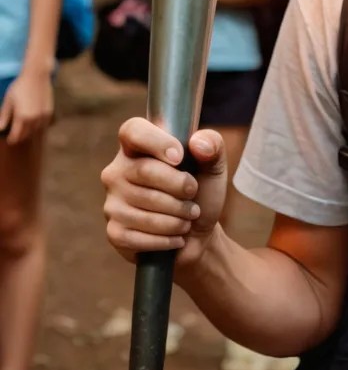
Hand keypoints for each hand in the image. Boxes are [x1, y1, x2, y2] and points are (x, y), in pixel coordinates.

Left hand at [0, 64, 53, 144]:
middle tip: (15, 137)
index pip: (17, 135)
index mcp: (22, 117)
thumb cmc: (20, 87)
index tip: (10, 140)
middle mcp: (34, 118)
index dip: (12, 139)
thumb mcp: (8, 101)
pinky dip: (37, 126)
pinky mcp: (49, 111)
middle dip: (20, 137)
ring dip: (29, 132)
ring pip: (36, 130)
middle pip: (26, 134)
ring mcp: (43, 115)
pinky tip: (33, 123)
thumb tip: (0, 128)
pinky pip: (43, 123)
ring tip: (24, 131)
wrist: (37, 75)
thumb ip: (4, 116)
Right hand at [101, 118, 227, 268]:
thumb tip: (198, 144)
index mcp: (139, 147)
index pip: (133, 130)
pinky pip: (138, 235)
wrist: (198, 233)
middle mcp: (118, 172)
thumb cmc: (201, 192)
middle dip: (179, 186)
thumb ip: (213, 146)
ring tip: (189, 216)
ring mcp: (112, 202)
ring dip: (177, 216)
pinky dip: (166, 238)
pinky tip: (177, 237)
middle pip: (144, 171)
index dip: (156, 141)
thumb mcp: (214, 166)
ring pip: (144, 207)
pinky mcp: (114, 232)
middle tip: (193, 194)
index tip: (180, 157)